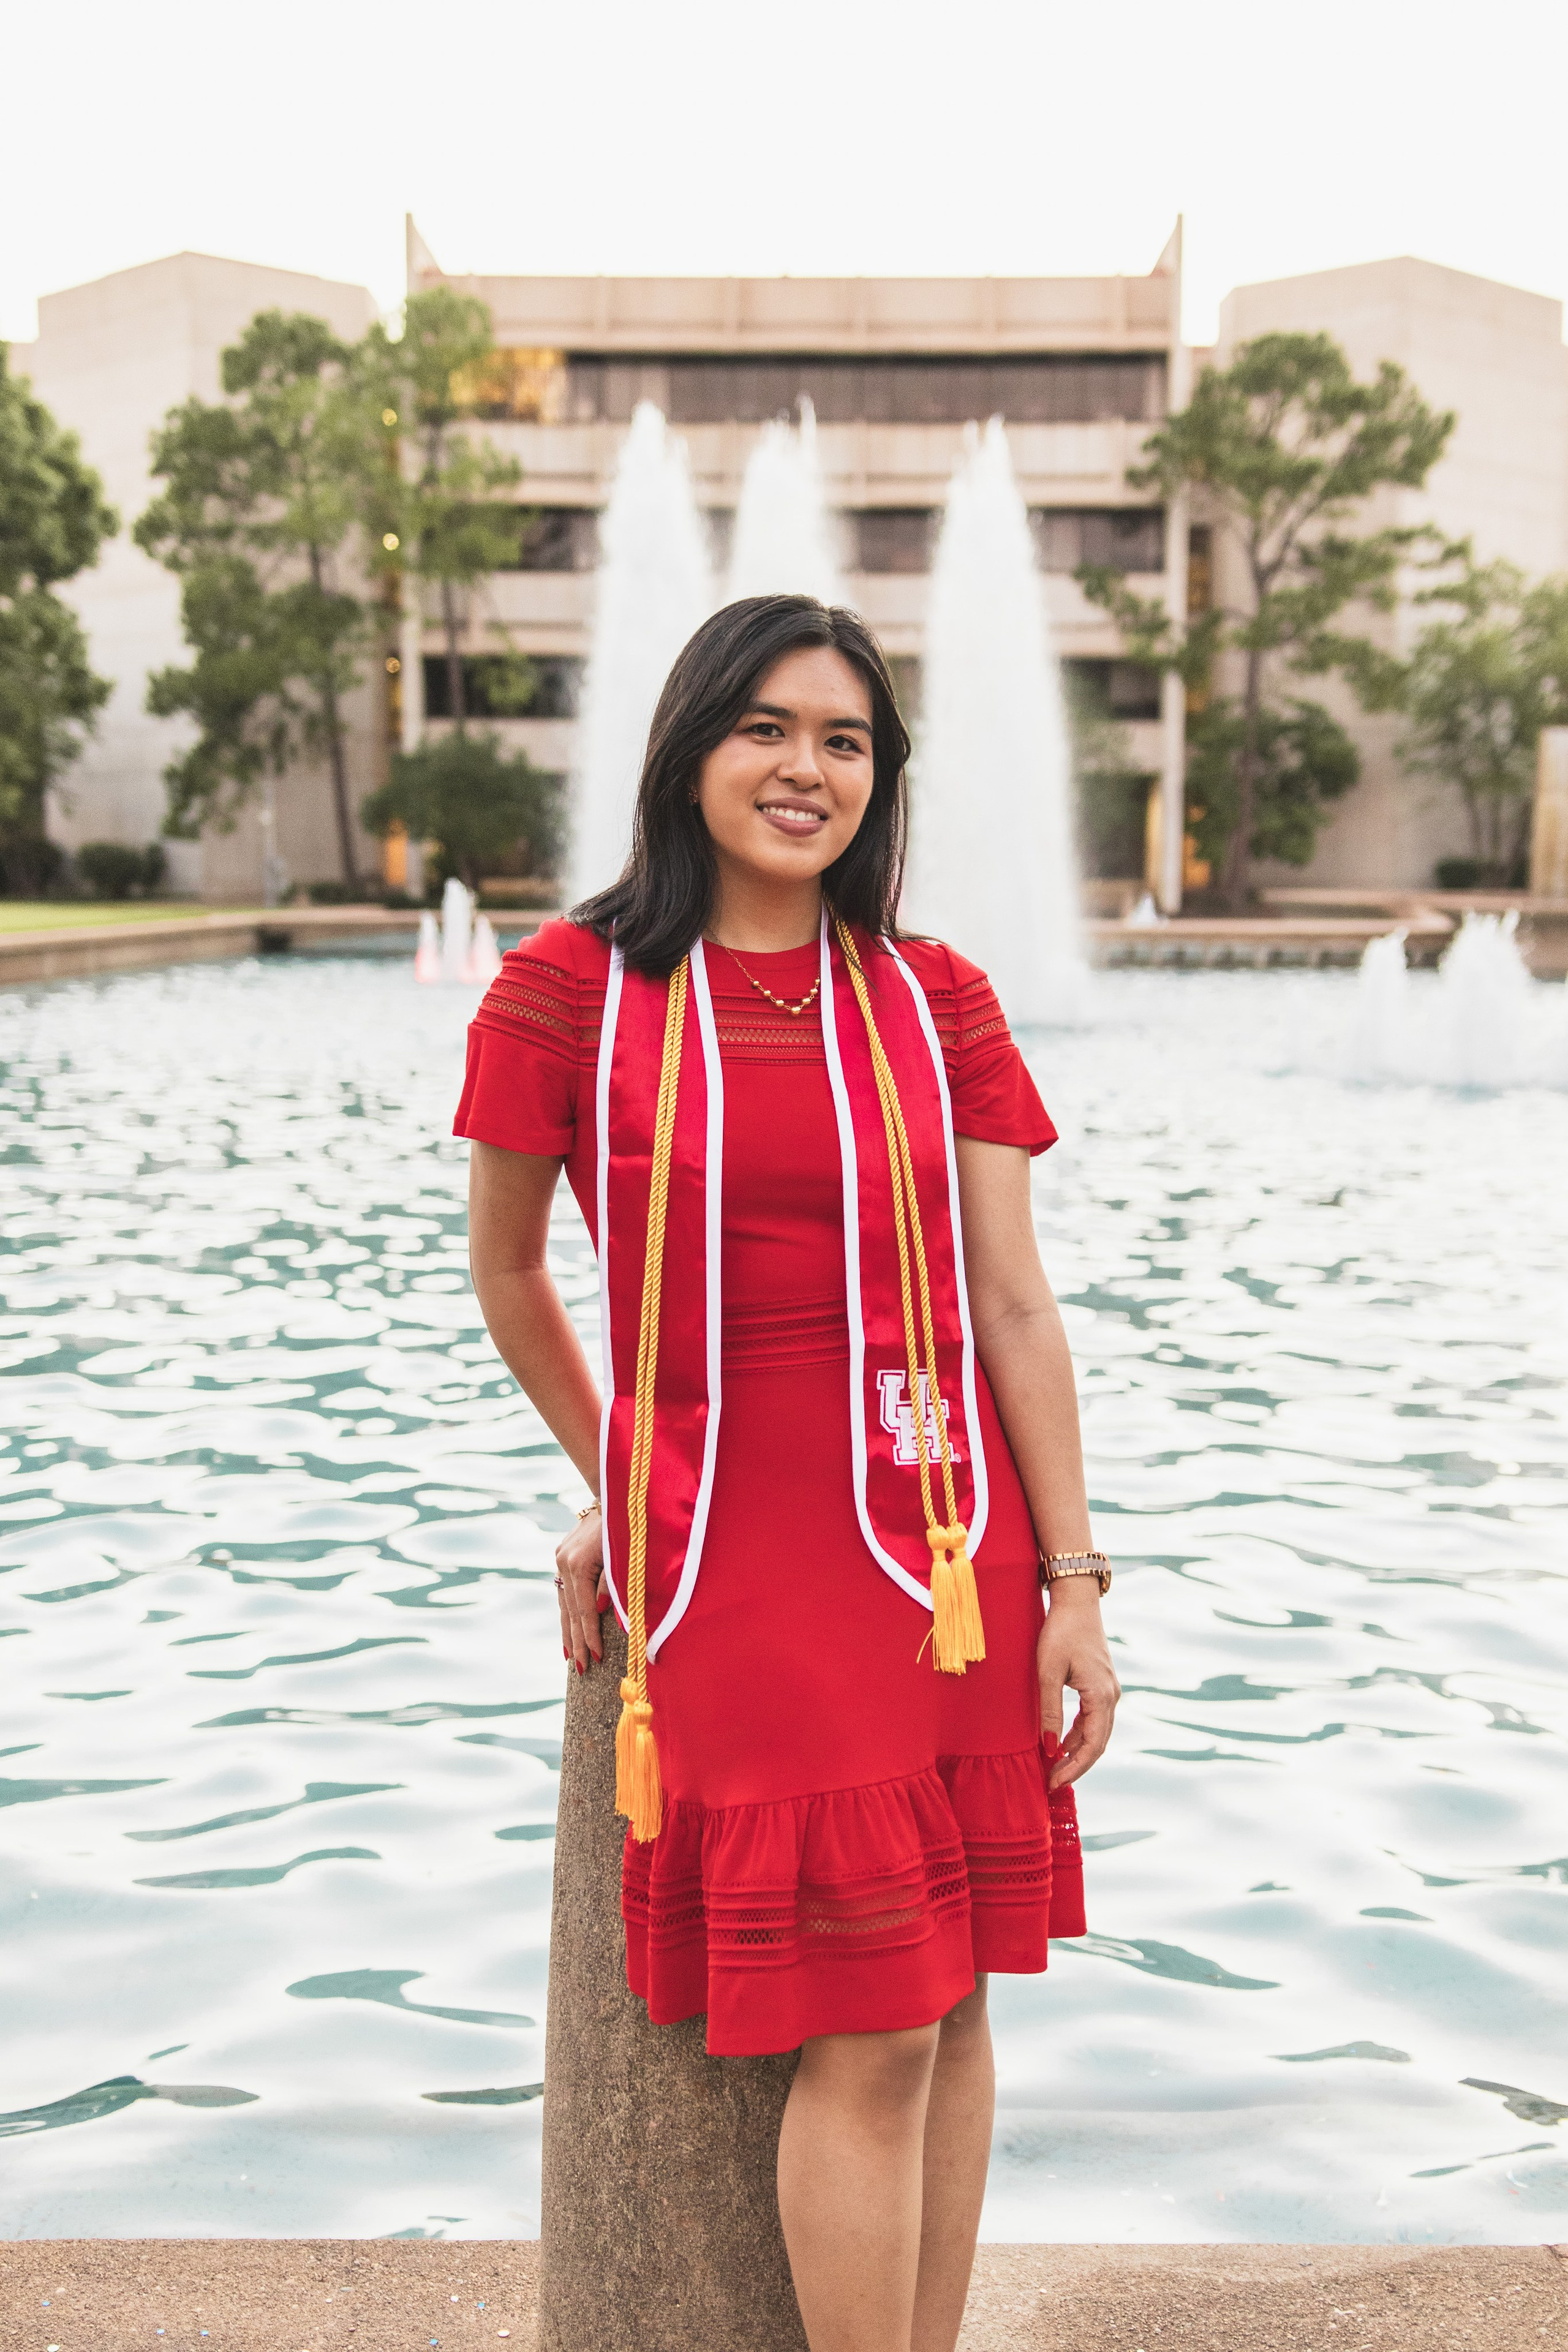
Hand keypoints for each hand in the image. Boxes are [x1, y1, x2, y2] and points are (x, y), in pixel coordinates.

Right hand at [555, 1506, 609, 1672]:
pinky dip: (566, 1613)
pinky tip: (567, 1632)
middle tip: (583, 1670)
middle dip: (578, 1641)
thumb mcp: (624, 1554)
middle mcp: (564, 1561)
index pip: (585, 1609)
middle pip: (571, 1610)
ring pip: (563, 1603)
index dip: (591, 1636)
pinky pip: (563, 1592)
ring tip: (572, 1659)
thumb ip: (611, 1584)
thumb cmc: (628, 1524)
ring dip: (568, 1632)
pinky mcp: (562, 1555)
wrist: (614, 1491)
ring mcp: (560, 1557)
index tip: (597, 1658)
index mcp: (579, 1563)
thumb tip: (599, 1612)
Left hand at [1037, 1578, 1119, 1791]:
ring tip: (1054, 1767)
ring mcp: (1109, 1691)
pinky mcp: (1101, 1685)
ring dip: (1077, 1752)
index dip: (1073, 1768)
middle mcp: (1111, 1697)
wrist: (1076, 1602)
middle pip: (1097, 1744)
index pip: (1091, 1746)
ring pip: (1097, 1733)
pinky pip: (1093, 1719)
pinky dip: (1079, 1735)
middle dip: (1075, 1766)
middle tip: (1051, 1783)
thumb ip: (1050, 1711)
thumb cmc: (1059, 1633)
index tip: (1052, 1783)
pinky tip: (1061, 1743)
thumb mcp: (1047, 1672)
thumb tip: (1049, 1748)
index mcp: (1101, 1697)